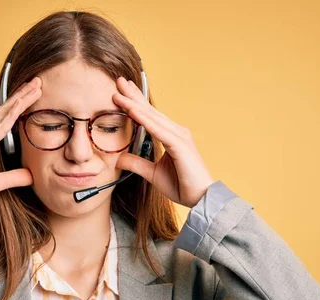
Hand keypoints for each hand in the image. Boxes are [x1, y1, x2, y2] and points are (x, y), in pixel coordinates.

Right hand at [0, 76, 42, 210]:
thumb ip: (13, 177)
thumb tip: (31, 176)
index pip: (2, 117)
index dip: (17, 104)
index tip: (31, 93)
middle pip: (4, 110)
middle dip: (22, 94)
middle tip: (38, 81)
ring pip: (3, 114)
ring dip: (20, 99)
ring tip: (35, 86)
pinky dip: (11, 115)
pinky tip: (22, 105)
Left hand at [112, 76, 214, 207]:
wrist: (201, 199)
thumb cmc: (182, 185)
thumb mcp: (152, 174)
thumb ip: (137, 164)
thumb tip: (119, 158)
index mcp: (170, 136)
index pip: (149, 116)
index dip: (135, 103)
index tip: (120, 92)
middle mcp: (176, 132)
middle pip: (150, 110)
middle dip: (133, 95)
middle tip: (118, 80)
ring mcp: (179, 136)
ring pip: (152, 117)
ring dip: (134, 103)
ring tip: (119, 92)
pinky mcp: (180, 145)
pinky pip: (158, 130)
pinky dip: (144, 119)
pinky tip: (132, 110)